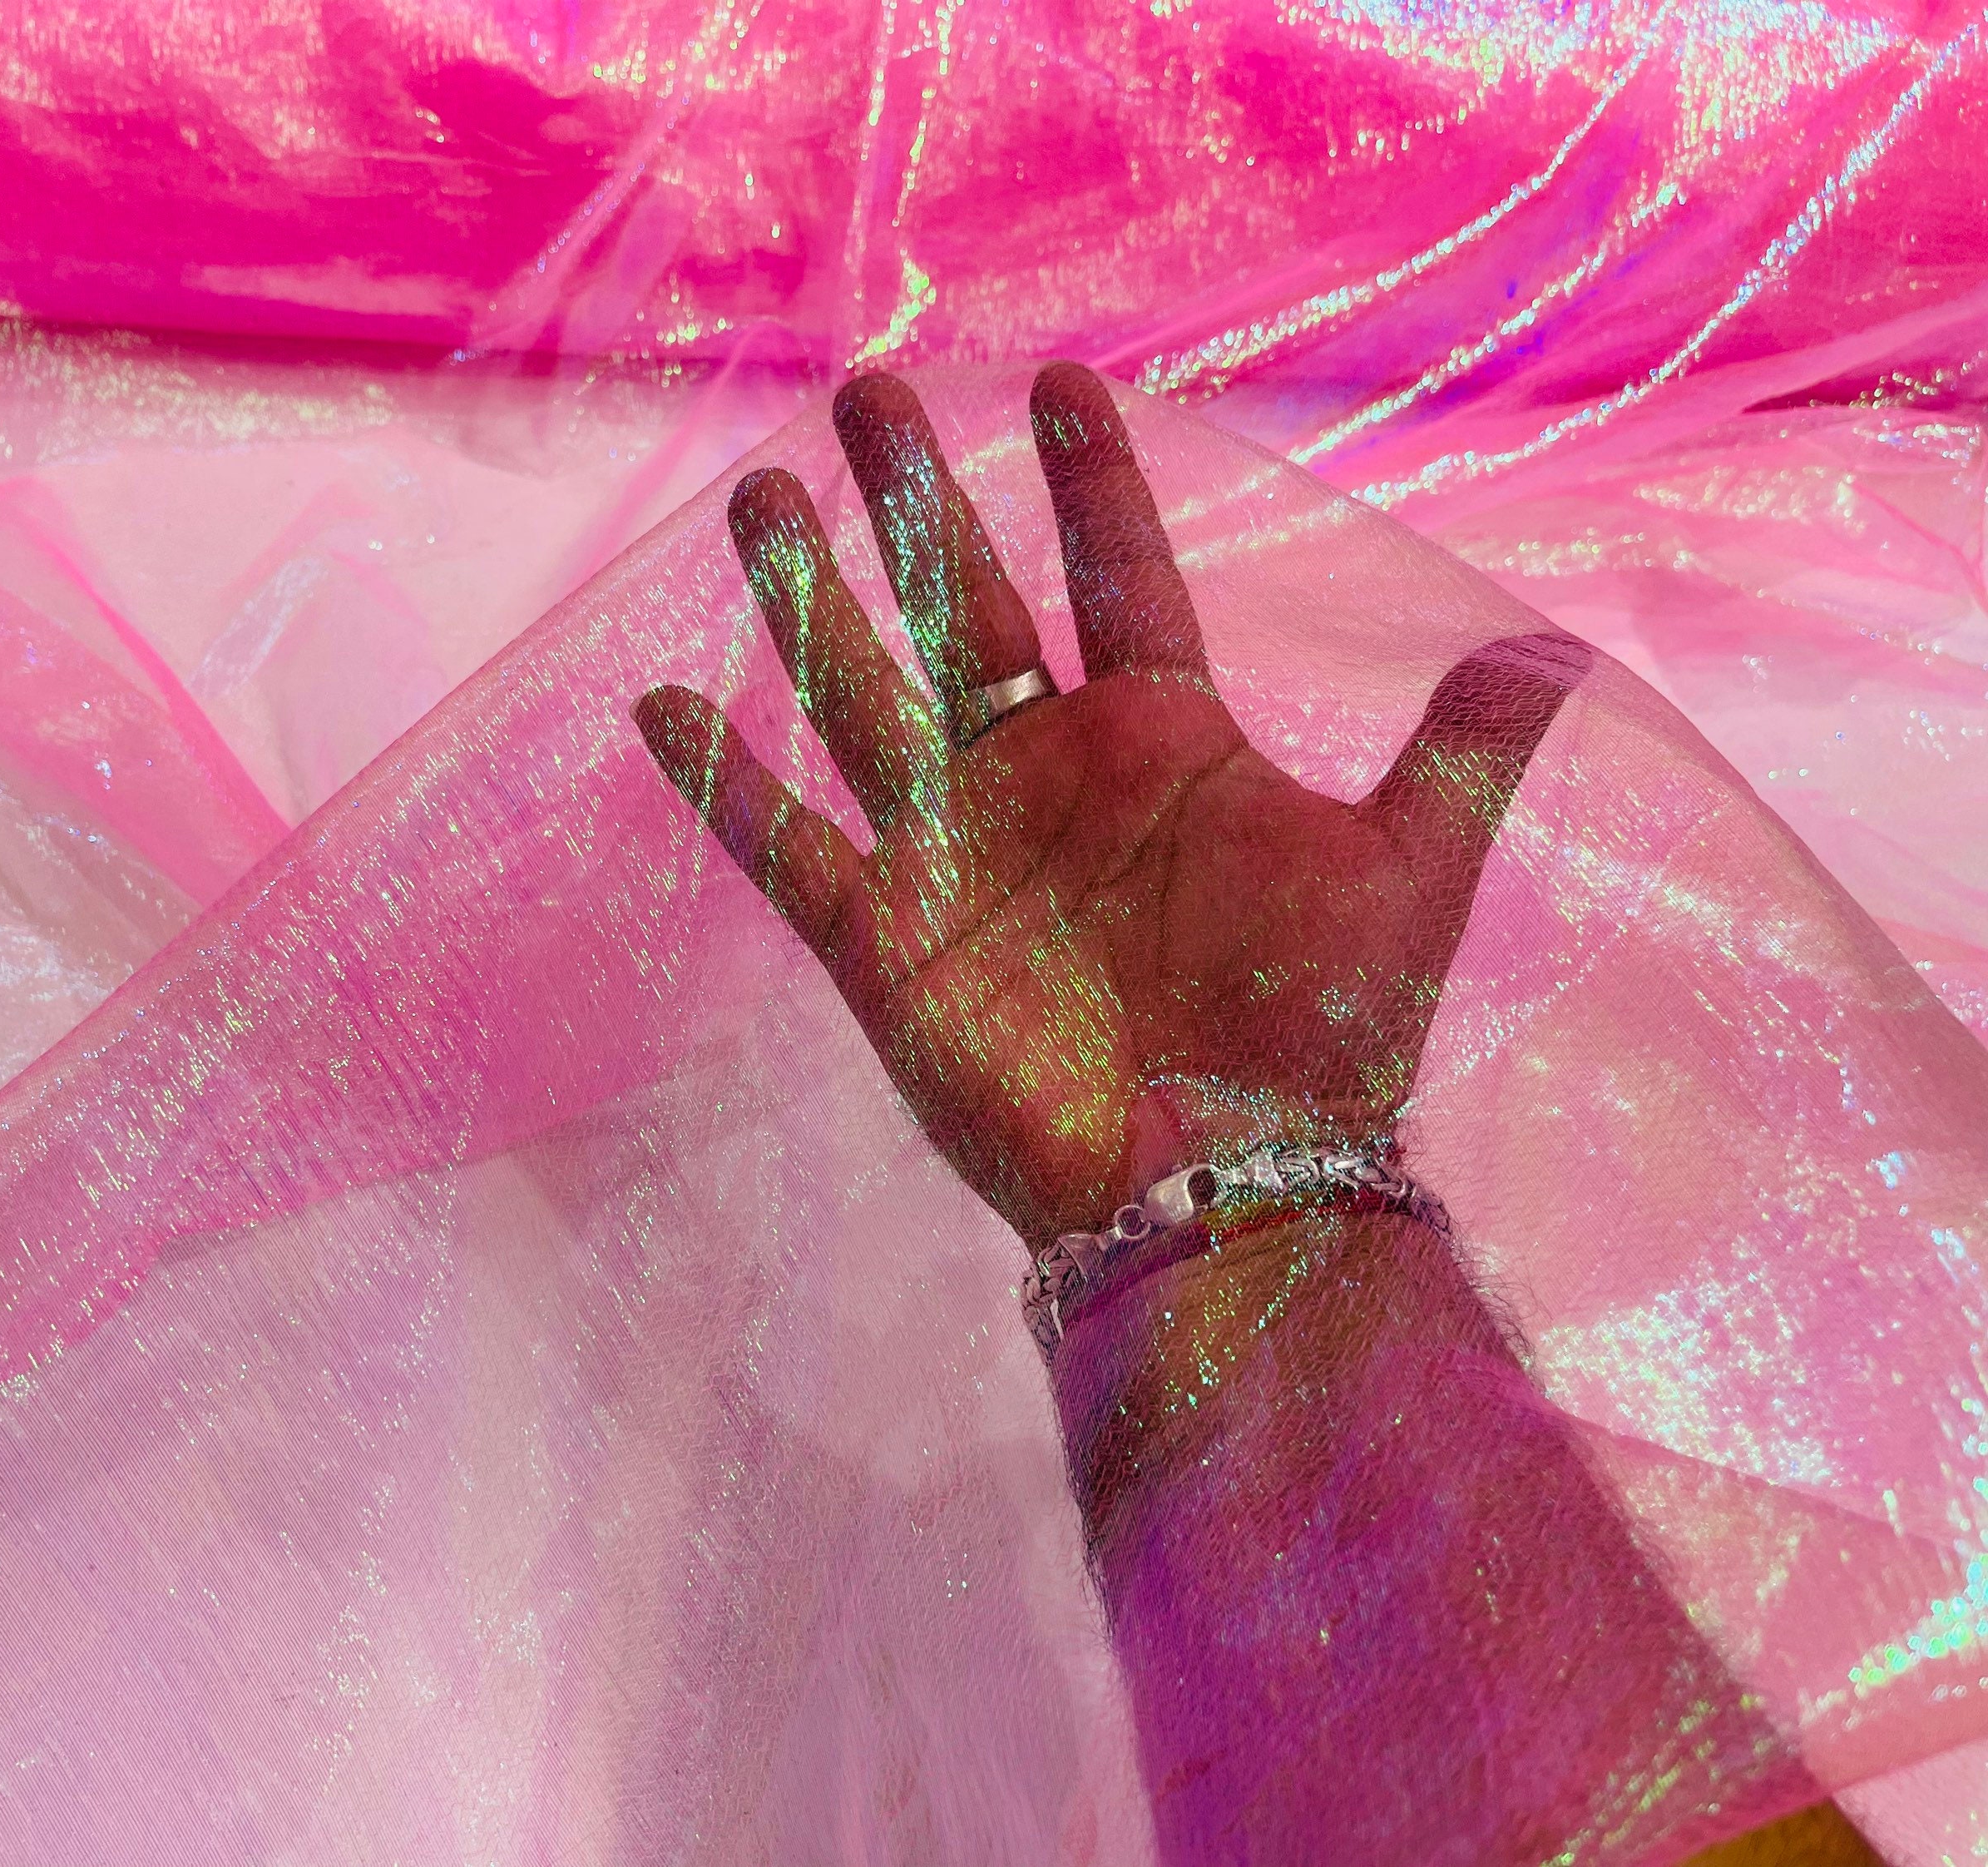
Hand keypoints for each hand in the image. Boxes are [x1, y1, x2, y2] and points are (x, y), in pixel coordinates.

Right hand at [635, 364, 1584, 1249]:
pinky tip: (657, 703)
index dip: (1093, 482)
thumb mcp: (1406, 874)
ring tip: (758, 496)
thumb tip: (1558, 650)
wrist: (1225, 1189)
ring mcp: (954, 849)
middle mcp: (1045, 775)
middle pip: (963, 603)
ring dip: (806, 597)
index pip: (1119, 575)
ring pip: (861, 693)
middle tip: (869, 392)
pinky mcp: (879, 935)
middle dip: (915, 498)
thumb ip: (1461, 754)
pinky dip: (719, 782)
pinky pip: (780, 843)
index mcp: (1162, 741)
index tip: (1063, 379)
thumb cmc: (1317, 1036)